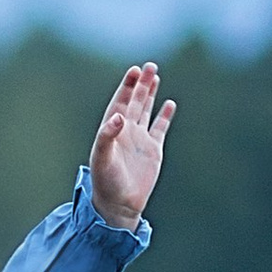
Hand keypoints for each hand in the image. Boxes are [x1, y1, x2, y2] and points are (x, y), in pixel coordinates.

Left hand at [86, 62, 173, 228]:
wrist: (119, 204)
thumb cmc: (106, 182)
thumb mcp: (102, 158)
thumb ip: (107, 136)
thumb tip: (119, 116)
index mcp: (111, 130)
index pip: (120, 102)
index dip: (127, 86)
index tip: (134, 71)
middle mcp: (125, 131)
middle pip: (134, 102)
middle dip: (141, 84)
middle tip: (149, 66)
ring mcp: (140, 140)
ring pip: (146, 111)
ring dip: (151, 94)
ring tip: (156, 76)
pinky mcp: (153, 151)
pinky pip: (160, 128)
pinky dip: (164, 116)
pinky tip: (169, 104)